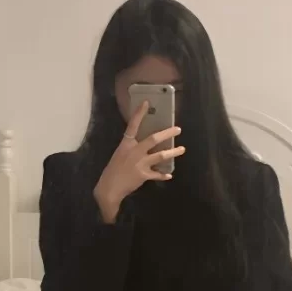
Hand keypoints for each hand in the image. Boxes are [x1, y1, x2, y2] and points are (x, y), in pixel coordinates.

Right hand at [93, 102, 184, 222]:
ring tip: (182, 149)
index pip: (133, 125)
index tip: (146, 103)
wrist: (109, 188)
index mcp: (126, 144)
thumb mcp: (120, 154)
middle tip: (178, 129)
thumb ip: (132, 148)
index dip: (139, 114)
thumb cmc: (113, 170)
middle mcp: (134, 151)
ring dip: (173, 152)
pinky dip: (163, 175)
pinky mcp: (144, 175)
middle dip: (167, 133)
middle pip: (154, 139)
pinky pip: (157, 174)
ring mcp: (140, 163)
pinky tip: (169, 175)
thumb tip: (145, 145)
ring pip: (161, 155)